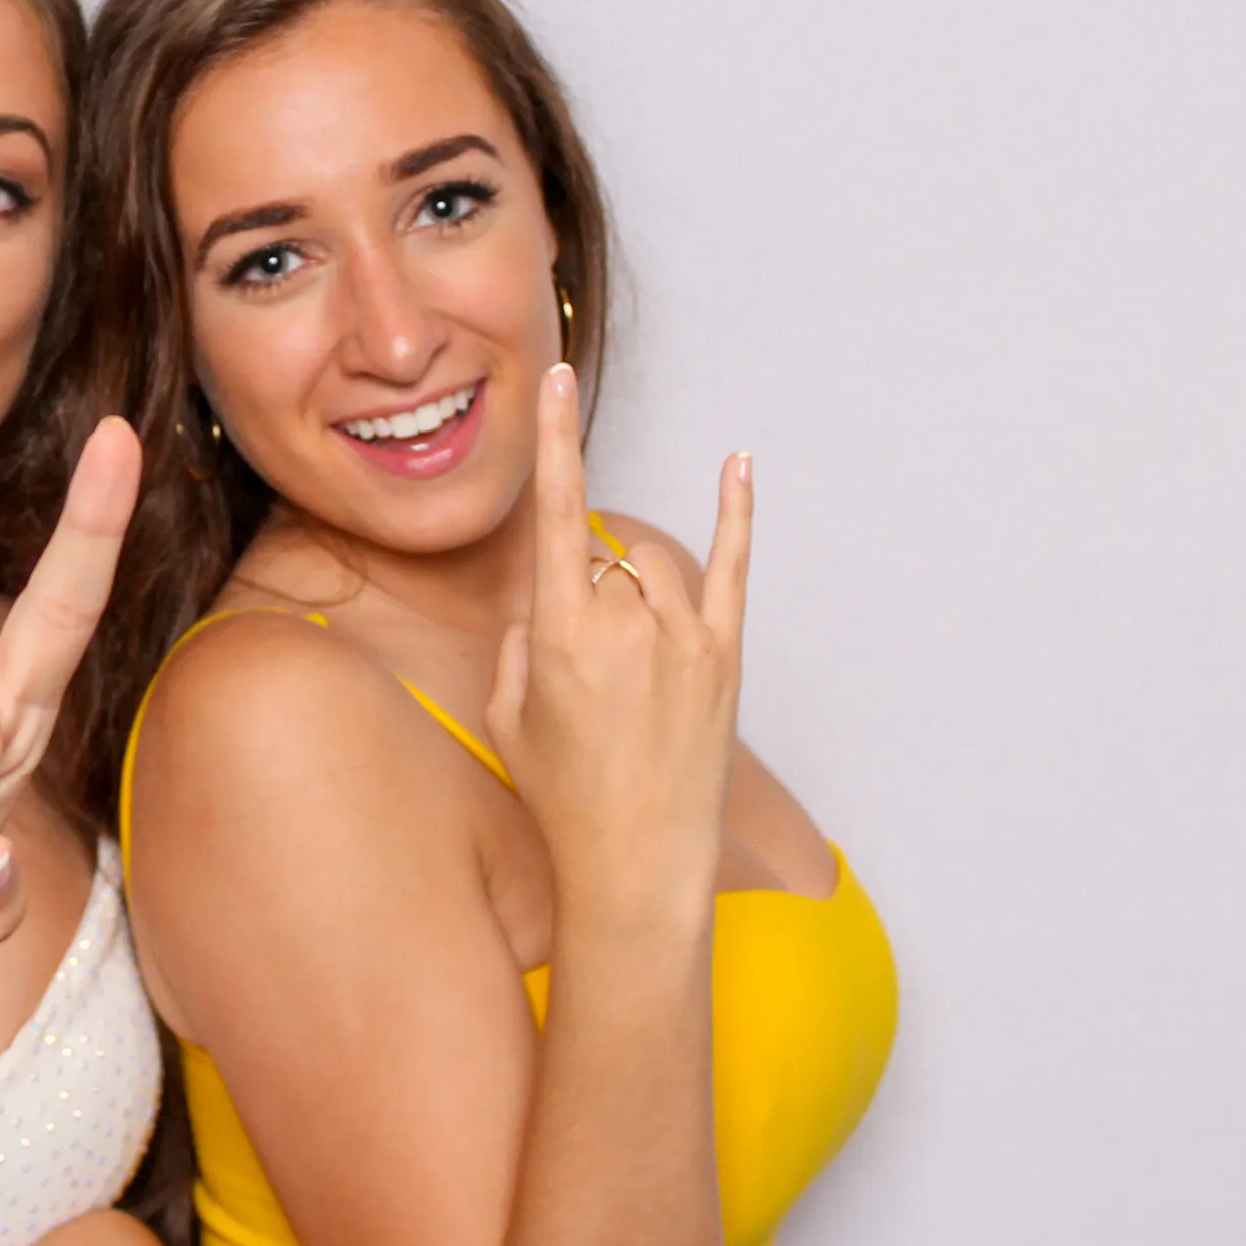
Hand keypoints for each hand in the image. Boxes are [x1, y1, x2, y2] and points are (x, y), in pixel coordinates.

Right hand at [482, 364, 752, 919]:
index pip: (557, 513)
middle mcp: (626, 622)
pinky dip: (737, 512)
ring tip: (622, 673)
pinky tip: (739, 464)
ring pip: (651, 567)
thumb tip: (552, 605)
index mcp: (560, 632)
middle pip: (603, 556)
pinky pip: (734, 567)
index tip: (560, 380)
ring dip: (630, 590)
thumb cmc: (560, 796)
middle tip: (583, 677)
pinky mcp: (725, 656)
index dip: (559, 441)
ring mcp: (684, 636)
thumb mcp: (506, 714)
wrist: (637, 865)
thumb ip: (521, 640)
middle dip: (584, 594)